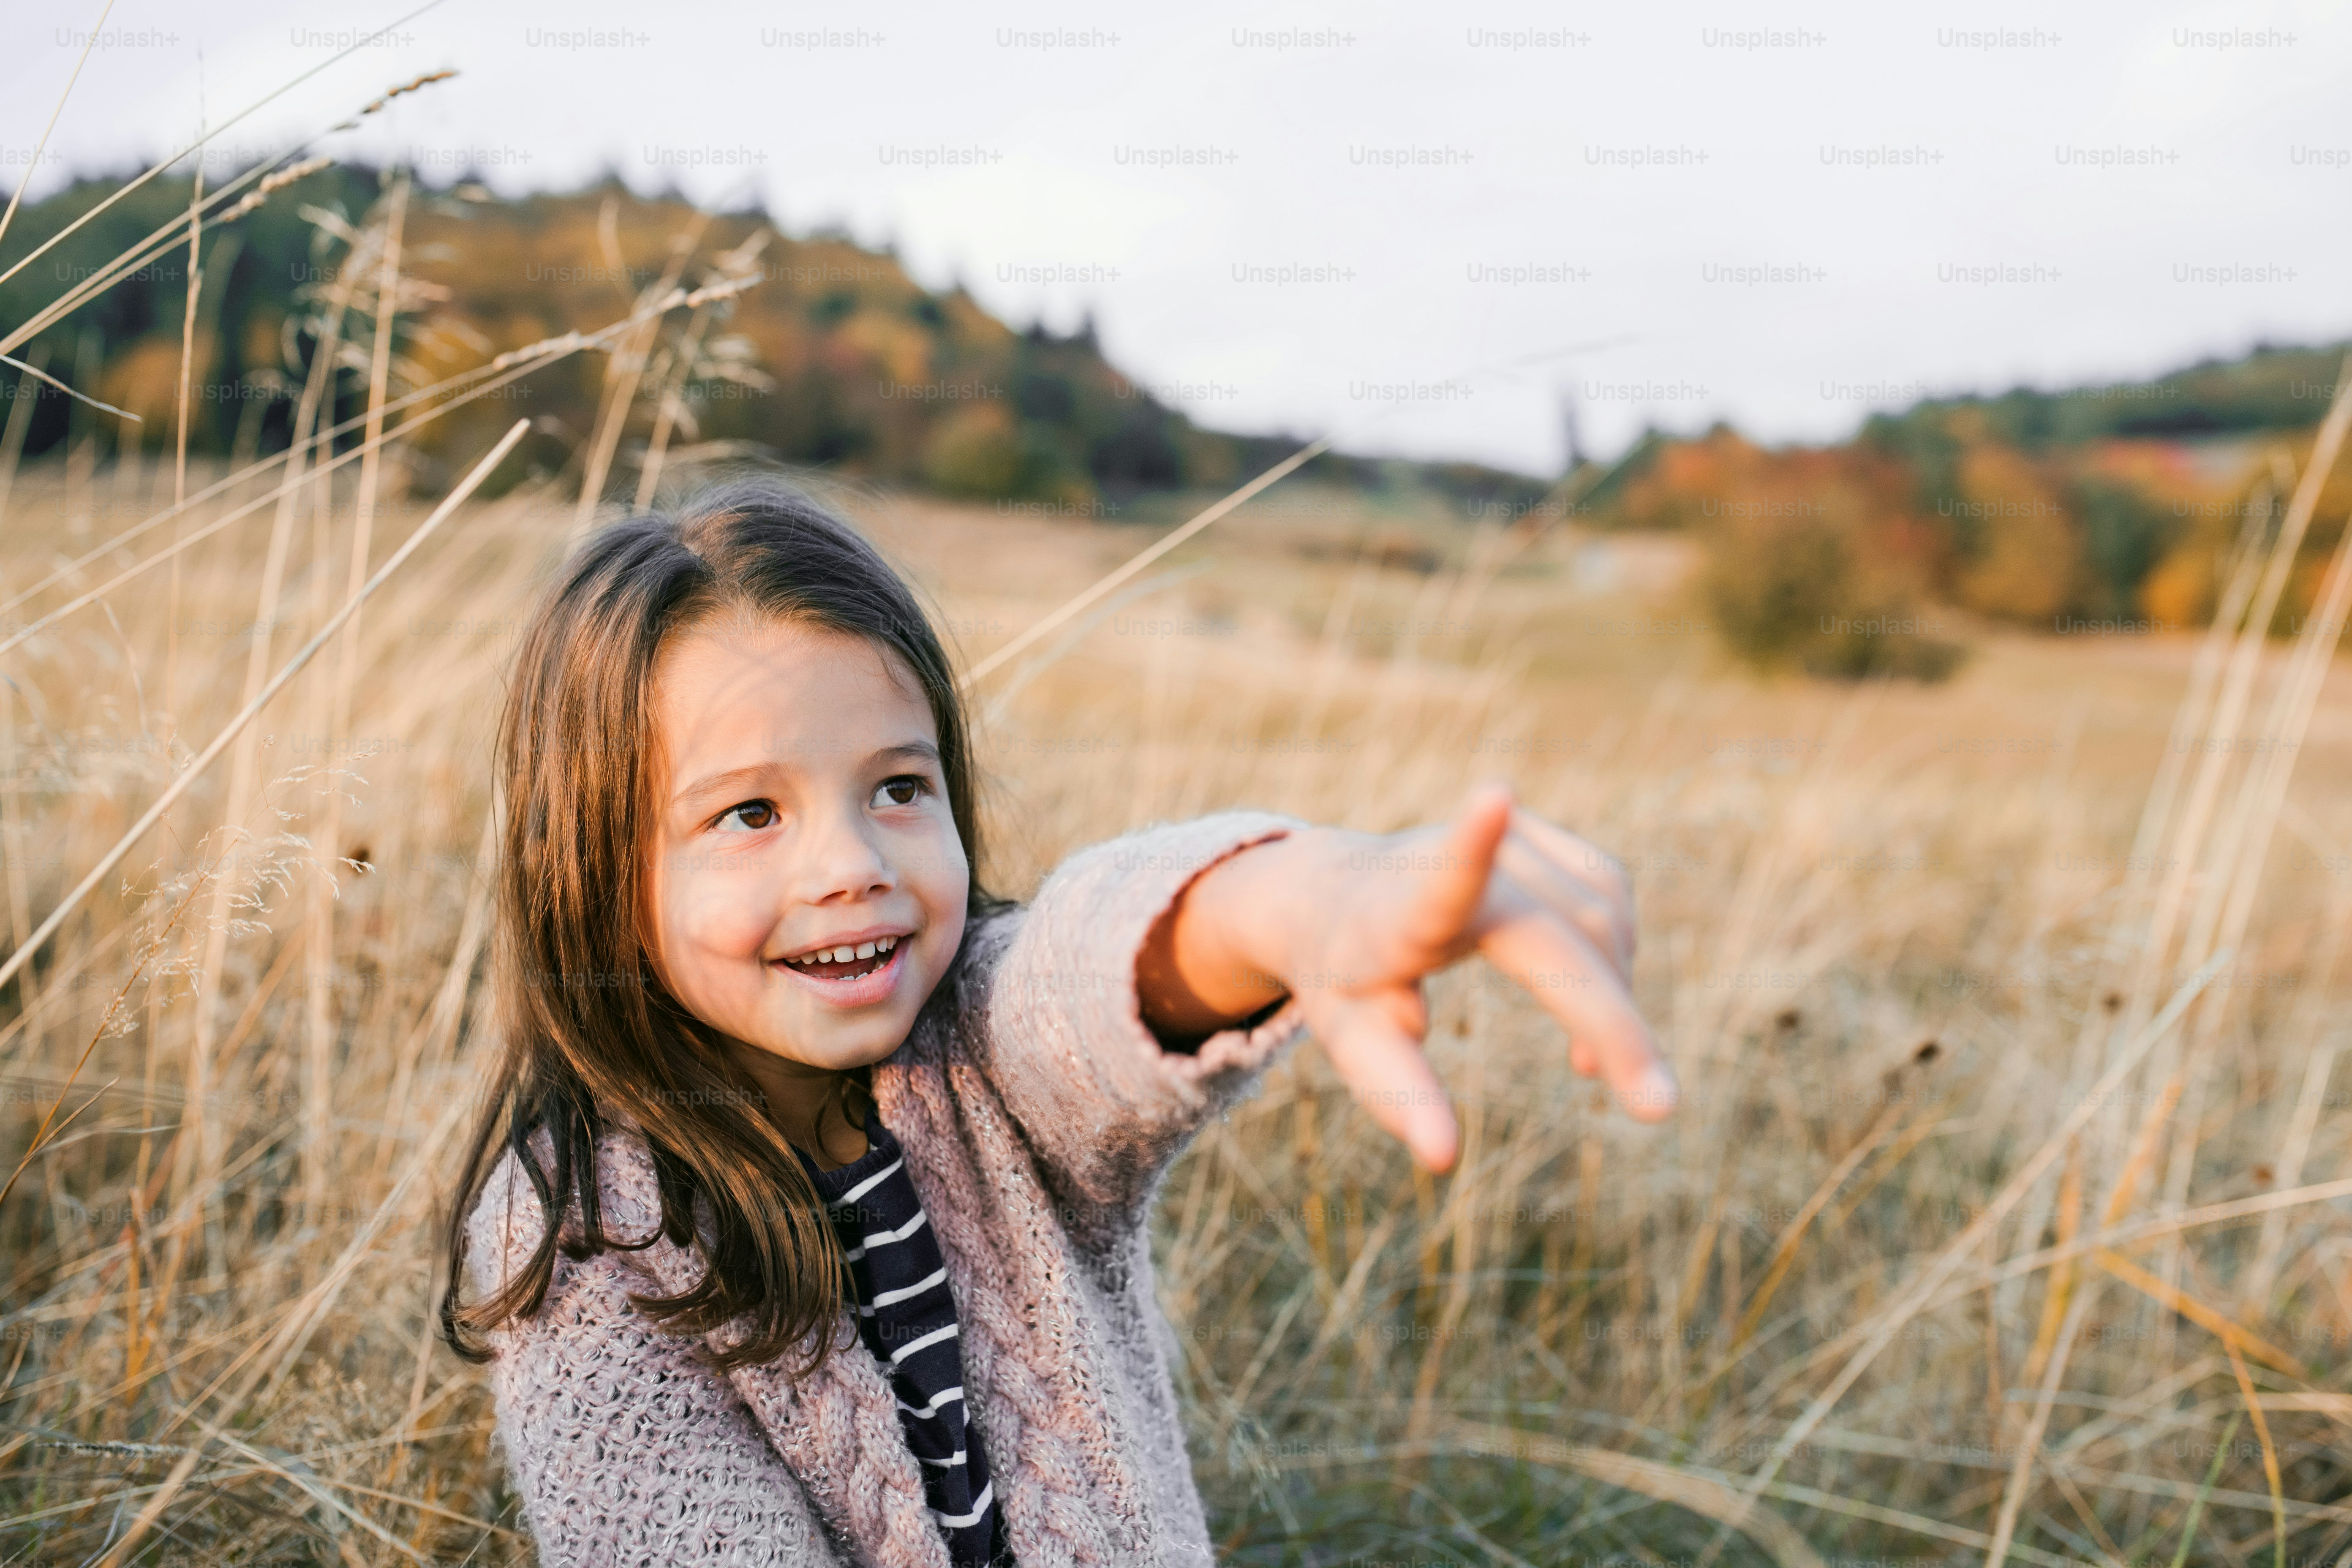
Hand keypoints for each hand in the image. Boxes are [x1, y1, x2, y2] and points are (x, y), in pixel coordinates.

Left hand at [1150, 783, 1675, 1171]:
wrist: (1333, 892)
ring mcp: (1505, 833)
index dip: (1470, 843)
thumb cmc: (1344, 977)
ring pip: (1601, 913)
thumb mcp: (1351, 1040)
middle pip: (1565, 936)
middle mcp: (1457, 858)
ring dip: (1616, 994)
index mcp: (1400, 911)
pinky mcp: (1539, 833)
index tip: (1493, 795)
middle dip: (1617, 1021)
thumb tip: (1442, 1159)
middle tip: (1657, 1108)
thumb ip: (1397, 1093)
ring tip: (1588, 1071)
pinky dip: (1615, 955)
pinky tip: (1594, 1005)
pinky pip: (1606, 892)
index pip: (1438, 880)